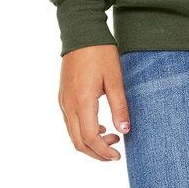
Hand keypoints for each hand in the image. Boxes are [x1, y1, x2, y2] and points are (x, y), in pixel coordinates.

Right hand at [58, 44, 131, 160]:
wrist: (81, 32)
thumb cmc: (100, 52)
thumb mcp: (114, 78)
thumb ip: (119, 106)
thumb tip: (124, 130)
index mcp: (82, 101)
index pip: (90, 138)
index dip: (103, 151)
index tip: (118, 155)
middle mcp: (69, 105)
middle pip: (78, 142)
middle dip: (96, 152)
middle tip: (115, 152)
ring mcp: (63, 101)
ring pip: (73, 134)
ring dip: (90, 142)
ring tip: (111, 136)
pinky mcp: (63, 96)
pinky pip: (71, 123)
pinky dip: (83, 131)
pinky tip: (99, 124)